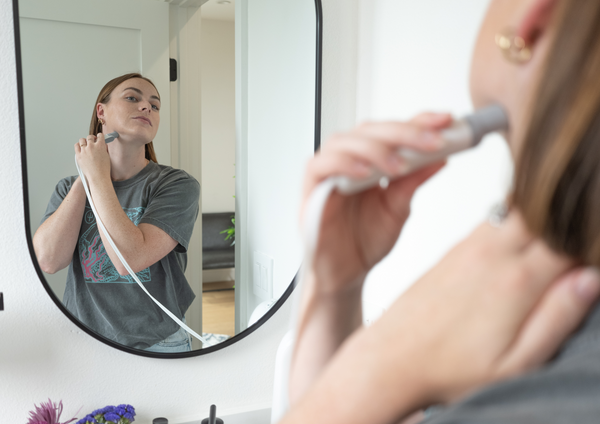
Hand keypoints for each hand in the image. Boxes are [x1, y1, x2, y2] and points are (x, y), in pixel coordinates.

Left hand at [74, 133, 110, 181]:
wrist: (98, 176)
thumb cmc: (103, 169)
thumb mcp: (107, 156)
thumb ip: (104, 149)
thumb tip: (102, 145)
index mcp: (100, 146)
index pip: (100, 135)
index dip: (100, 136)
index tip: (99, 137)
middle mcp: (91, 146)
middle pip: (90, 137)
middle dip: (92, 138)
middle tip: (93, 141)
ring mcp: (84, 150)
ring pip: (82, 140)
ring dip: (85, 141)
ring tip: (86, 144)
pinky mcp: (78, 155)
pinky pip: (76, 146)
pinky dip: (78, 145)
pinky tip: (81, 147)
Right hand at [302, 113, 451, 292]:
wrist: (347, 274)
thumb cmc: (366, 241)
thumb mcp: (399, 210)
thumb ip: (414, 183)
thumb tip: (441, 158)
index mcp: (370, 161)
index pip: (391, 131)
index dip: (417, 121)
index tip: (446, 120)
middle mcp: (348, 161)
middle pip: (369, 130)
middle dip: (403, 133)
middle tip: (431, 142)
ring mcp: (328, 173)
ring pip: (344, 141)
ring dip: (374, 149)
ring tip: (399, 166)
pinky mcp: (310, 189)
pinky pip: (320, 166)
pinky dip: (342, 164)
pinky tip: (364, 173)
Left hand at [364, 211, 599, 405]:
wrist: (393, 357)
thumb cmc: (450, 368)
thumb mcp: (516, 363)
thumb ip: (557, 318)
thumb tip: (590, 278)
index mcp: (516, 282)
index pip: (572, 237)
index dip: (590, 240)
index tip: (591, 255)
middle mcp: (491, 254)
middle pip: (545, 211)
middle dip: (569, 218)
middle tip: (575, 240)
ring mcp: (469, 247)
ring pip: (518, 208)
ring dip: (541, 216)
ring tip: (550, 241)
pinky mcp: (453, 249)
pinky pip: (492, 219)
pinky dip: (515, 221)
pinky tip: (521, 242)